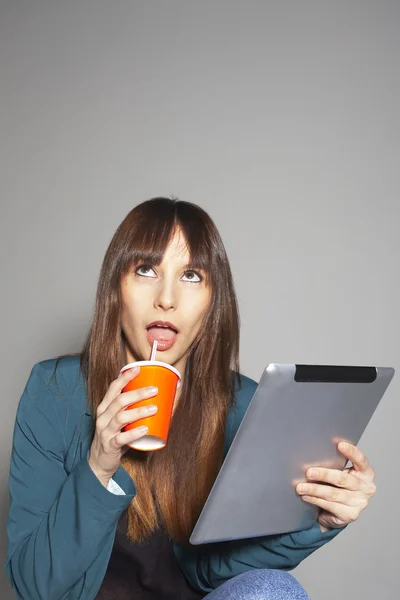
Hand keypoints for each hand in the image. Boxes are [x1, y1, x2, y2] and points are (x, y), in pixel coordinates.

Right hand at [88, 366, 157, 486]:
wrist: (99, 461)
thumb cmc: (114, 436)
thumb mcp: (119, 420)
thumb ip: (131, 409)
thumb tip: (157, 398)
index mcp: (105, 407)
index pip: (113, 388)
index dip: (125, 377)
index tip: (138, 369)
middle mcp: (103, 417)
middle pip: (120, 400)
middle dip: (138, 393)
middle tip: (155, 390)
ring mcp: (105, 431)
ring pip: (121, 417)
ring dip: (139, 411)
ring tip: (154, 408)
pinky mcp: (110, 445)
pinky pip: (121, 438)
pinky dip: (134, 433)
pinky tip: (145, 429)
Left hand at [296, 442, 375, 531]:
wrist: (338, 512)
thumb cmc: (338, 486)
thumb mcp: (341, 473)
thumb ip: (336, 465)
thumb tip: (315, 453)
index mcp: (366, 474)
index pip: (361, 461)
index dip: (352, 452)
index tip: (339, 444)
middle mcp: (366, 488)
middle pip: (342, 479)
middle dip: (324, 475)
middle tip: (308, 472)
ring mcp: (359, 503)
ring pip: (332, 493)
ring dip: (314, 489)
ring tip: (300, 487)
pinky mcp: (350, 515)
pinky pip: (329, 505)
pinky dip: (315, 500)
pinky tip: (306, 496)